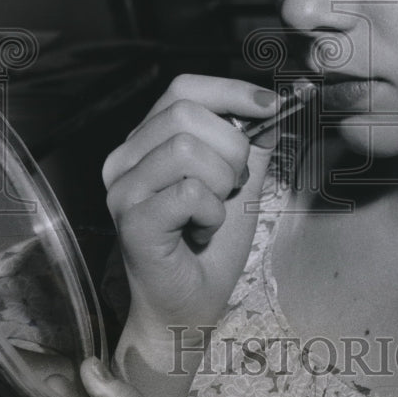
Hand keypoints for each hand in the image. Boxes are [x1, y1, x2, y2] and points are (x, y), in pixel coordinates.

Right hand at [102, 73, 280, 343]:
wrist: (189, 307)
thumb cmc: (209, 247)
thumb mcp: (239, 183)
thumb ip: (252, 142)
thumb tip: (274, 105)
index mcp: (146, 141)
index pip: (183, 88)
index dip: (230, 91)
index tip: (270, 105)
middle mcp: (124, 159)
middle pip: (185, 113)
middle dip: (231, 147)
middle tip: (233, 185)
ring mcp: (123, 190)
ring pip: (186, 149)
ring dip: (220, 184)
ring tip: (213, 211)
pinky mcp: (132, 221)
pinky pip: (188, 193)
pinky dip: (211, 213)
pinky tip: (202, 231)